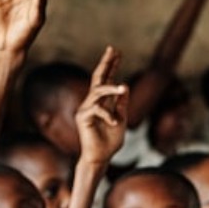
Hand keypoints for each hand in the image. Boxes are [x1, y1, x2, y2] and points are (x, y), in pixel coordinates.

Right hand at [74, 46, 129, 168]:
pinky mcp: (83, 117)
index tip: (117, 52)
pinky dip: (108, 115)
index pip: (106, 79)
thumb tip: (125, 86)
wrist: (101, 158)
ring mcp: (86, 108)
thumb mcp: (122, 119)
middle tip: (113, 49)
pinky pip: (97, 109)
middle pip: (98, 77)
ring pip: (98, 90)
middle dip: (106, 63)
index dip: (111, 65)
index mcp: (102, 102)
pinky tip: (115, 122)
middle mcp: (92, 102)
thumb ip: (122, 104)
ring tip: (122, 87)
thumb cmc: (110, 142)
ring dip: (111, 88)